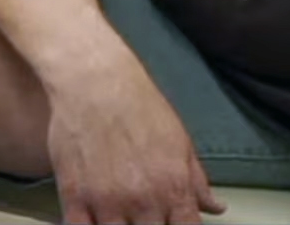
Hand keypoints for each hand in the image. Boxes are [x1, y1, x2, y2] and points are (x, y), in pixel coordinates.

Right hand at [45, 49, 224, 224]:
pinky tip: (94, 221)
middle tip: (145, 217)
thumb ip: (197, 181)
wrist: (95, 79)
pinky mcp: (74, 196)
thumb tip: (216, 207)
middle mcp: (143, 202)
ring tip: (121, 216)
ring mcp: (106, 202)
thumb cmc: (139, 105)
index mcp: (174, 189)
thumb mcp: (179, 141)